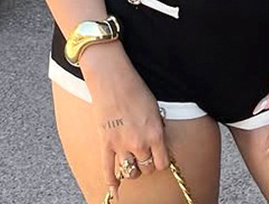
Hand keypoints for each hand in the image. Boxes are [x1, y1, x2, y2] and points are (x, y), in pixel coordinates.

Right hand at [80, 41, 171, 200]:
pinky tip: (114, 190)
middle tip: (144, 156)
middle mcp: (140, 143)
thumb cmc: (135, 87)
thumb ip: (156, 128)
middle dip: (147, 164)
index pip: (163, 163)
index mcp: (155, 133)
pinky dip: (111, 183)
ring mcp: (121, 145)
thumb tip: (157, 142)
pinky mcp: (106, 143)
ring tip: (132, 164)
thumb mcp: (154, 107)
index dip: (161, 161)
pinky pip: (108, 170)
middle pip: (147, 169)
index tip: (158, 157)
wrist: (112, 78)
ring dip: (133, 170)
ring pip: (131, 172)